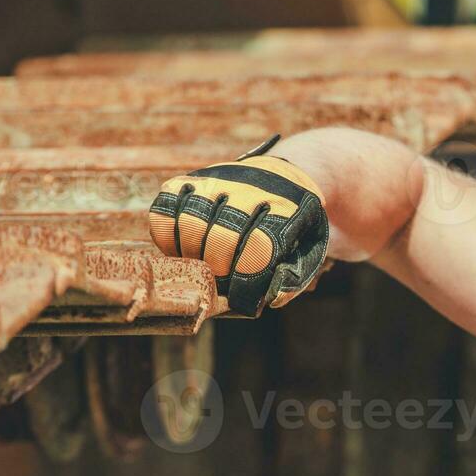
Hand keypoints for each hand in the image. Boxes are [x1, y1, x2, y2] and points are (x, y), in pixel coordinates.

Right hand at [148, 135, 330, 315]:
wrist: (280, 176)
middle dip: (218, 269)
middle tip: (220, 280)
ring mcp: (219, 180)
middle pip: (221, 236)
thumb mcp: (309, 249)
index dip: (246, 280)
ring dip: (191, 254)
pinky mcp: (192, 179)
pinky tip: (183, 249)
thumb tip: (271, 298)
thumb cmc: (292, 227)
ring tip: (202, 266)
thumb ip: (294, 278)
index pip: (260, 247)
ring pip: (190, 221)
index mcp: (288, 208)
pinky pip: (165, 208)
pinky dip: (167, 236)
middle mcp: (251, 188)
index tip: (241, 298)